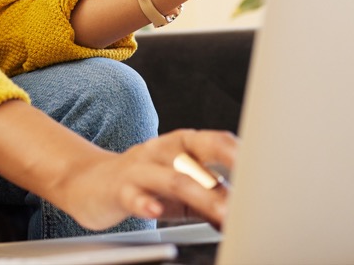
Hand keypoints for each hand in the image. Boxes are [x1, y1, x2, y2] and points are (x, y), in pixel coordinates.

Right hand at [55, 129, 237, 230]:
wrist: (87, 182)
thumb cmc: (142, 183)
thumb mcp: (180, 187)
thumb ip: (210, 196)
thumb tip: (245, 212)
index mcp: (181, 145)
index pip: (215, 141)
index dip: (240, 153)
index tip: (266, 169)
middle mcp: (162, 151)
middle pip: (198, 157)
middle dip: (226, 175)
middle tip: (251, 196)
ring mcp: (139, 168)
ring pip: (173, 178)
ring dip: (201, 195)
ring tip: (222, 213)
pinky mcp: (118, 189)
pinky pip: (133, 195)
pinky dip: (146, 203)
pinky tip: (157, 212)